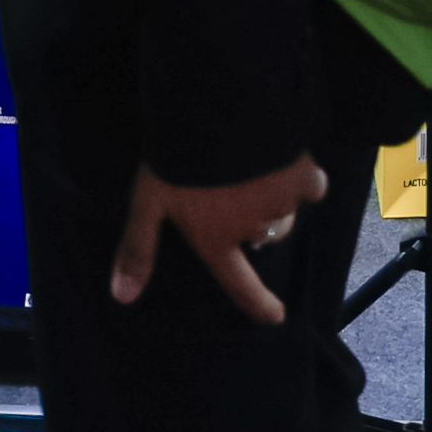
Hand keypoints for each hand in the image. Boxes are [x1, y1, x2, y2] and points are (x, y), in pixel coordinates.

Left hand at [113, 156, 328, 324]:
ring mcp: (280, 205)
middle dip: (252, 218)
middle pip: (260, 235)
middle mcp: (252, 229)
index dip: (258, 304)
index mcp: (215, 239)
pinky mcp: (302, 178)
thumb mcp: (148, 202)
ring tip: (252, 161)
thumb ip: (138, 247)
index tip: (276, 317)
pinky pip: (310, 185)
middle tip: (232, 187)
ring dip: (273, 194)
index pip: (239, 284)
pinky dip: (301, 176)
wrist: (216, 114)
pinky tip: (285, 156)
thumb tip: (121, 297)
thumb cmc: (176, 160)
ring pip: (282, 209)